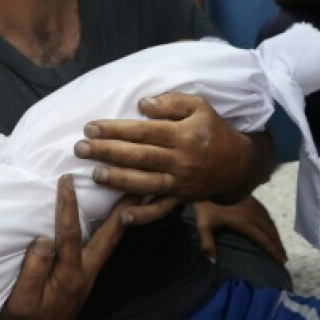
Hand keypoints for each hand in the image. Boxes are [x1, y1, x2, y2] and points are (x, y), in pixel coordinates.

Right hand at [0, 175, 133, 319]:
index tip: (66, 180)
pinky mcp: (83, 278)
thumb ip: (33, 271)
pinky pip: (102, 246)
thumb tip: (44, 238)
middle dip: (124, 207)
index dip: (68, 206)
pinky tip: (113, 218)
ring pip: (110, 240)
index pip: (71, 234)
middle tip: (139, 182)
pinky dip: (110, 228)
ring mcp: (87, 276)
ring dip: (121, 215)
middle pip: (110, 235)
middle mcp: (86, 274)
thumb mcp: (20, 302)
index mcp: (70, 278)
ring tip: (134, 193)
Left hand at [75, 92, 263, 224]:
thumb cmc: (214, 130)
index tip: (91, 128)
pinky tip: (123, 217)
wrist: (238, 164)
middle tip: (81, 149)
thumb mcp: (200, 106)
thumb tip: (142, 105)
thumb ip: (172, 102)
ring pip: (145, 183)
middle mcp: (181, 160)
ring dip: (119, 180)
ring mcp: (181, 183)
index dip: (115, 130)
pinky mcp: (181, 199)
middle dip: (107, 152)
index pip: (144, 132)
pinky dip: (143, 216)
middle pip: (139, 157)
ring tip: (95, 174)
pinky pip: (161, 210)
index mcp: (184, 135)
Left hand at [194, 197, 286, 264]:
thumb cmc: (206, 205)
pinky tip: (270, 228)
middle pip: (270, 232)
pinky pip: (266, 214)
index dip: (273, 250)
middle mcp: (253, 214)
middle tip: (284, 258)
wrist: (209, 180)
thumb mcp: (204, 225)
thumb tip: (213, 263)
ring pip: (270, 222)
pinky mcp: (252, 199)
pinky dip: (271, 224)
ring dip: (276, 235)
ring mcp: (253, 205)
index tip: (281, 261)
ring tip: (279, 246)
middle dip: (278, 245)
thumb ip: (208, 244)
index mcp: (244, 222)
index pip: (263, 239)